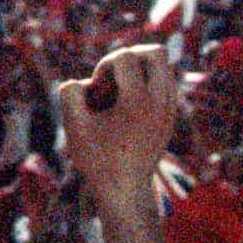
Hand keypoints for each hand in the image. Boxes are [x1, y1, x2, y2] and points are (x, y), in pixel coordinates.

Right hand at [55, 44, 174, 209]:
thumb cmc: (97, 159)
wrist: (125, 190)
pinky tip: (128, 108)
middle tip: (113, 81)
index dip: (103, 67)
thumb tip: (84, 82)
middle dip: (129, 58)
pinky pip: (163, 82)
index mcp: (138, 101)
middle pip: (155, 52)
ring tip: (120, 97)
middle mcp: (161, 101)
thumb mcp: (73, 126)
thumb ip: (69, 94)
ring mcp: (170, 108)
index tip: (97, 94)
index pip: (125, 57)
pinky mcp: (172, 115)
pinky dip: (144, 85)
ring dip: (137, 72)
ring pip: (162, 66)